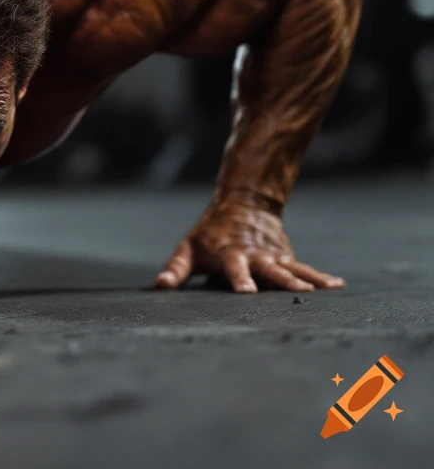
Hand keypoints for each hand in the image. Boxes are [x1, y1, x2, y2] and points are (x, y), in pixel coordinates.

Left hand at [153, 201, 344, 292]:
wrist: (243, 204)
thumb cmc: (209, 233)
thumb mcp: (188, 247)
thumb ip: (175, 269)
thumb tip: (159, 286)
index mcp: (230, 253)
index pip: (234, 268)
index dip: (239, 279)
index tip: (246, 292)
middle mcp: (255, 255)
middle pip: (269, 269)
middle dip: (282, 281)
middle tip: (297, 293)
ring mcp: (274, 256)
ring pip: (292, 268)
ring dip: (307, 279)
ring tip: (323, 291)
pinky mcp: (287, 257)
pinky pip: (306, 268)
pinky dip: (320, 276)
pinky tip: (337, 286)